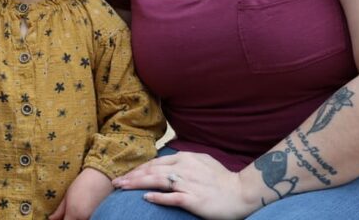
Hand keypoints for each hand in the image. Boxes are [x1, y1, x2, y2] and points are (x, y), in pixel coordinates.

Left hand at [48, 167, 112, 219]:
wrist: (101, 177)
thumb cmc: (82, 184)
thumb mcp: (67, 196)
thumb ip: (59, 210)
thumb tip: (51, 219)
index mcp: (74, 214)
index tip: (59, 218)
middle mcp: (84, 219)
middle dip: (69, 219)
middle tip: (66, 215)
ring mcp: (93, 218)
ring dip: (76, 218)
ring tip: (75, 211)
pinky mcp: (100, 216)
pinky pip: (90, 219)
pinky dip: (84, 217)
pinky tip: (82, 212)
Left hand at [111, 152, 255, 219]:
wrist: (243, 192)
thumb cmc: (221, 179)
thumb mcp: (201, 160)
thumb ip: (183, 159)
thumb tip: (168, 159)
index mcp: (185, 158)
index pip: (155, 162)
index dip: (138, 168)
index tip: (125, 174)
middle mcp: (184, 168)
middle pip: (151, 171)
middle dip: (131, 176)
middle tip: (115, 182)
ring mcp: (188, 184)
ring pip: (157, 182)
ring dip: (137, 184)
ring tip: (122, 187)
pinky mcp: (194, 199)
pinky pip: (172, 197)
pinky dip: (157, 197)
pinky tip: (145, 198)